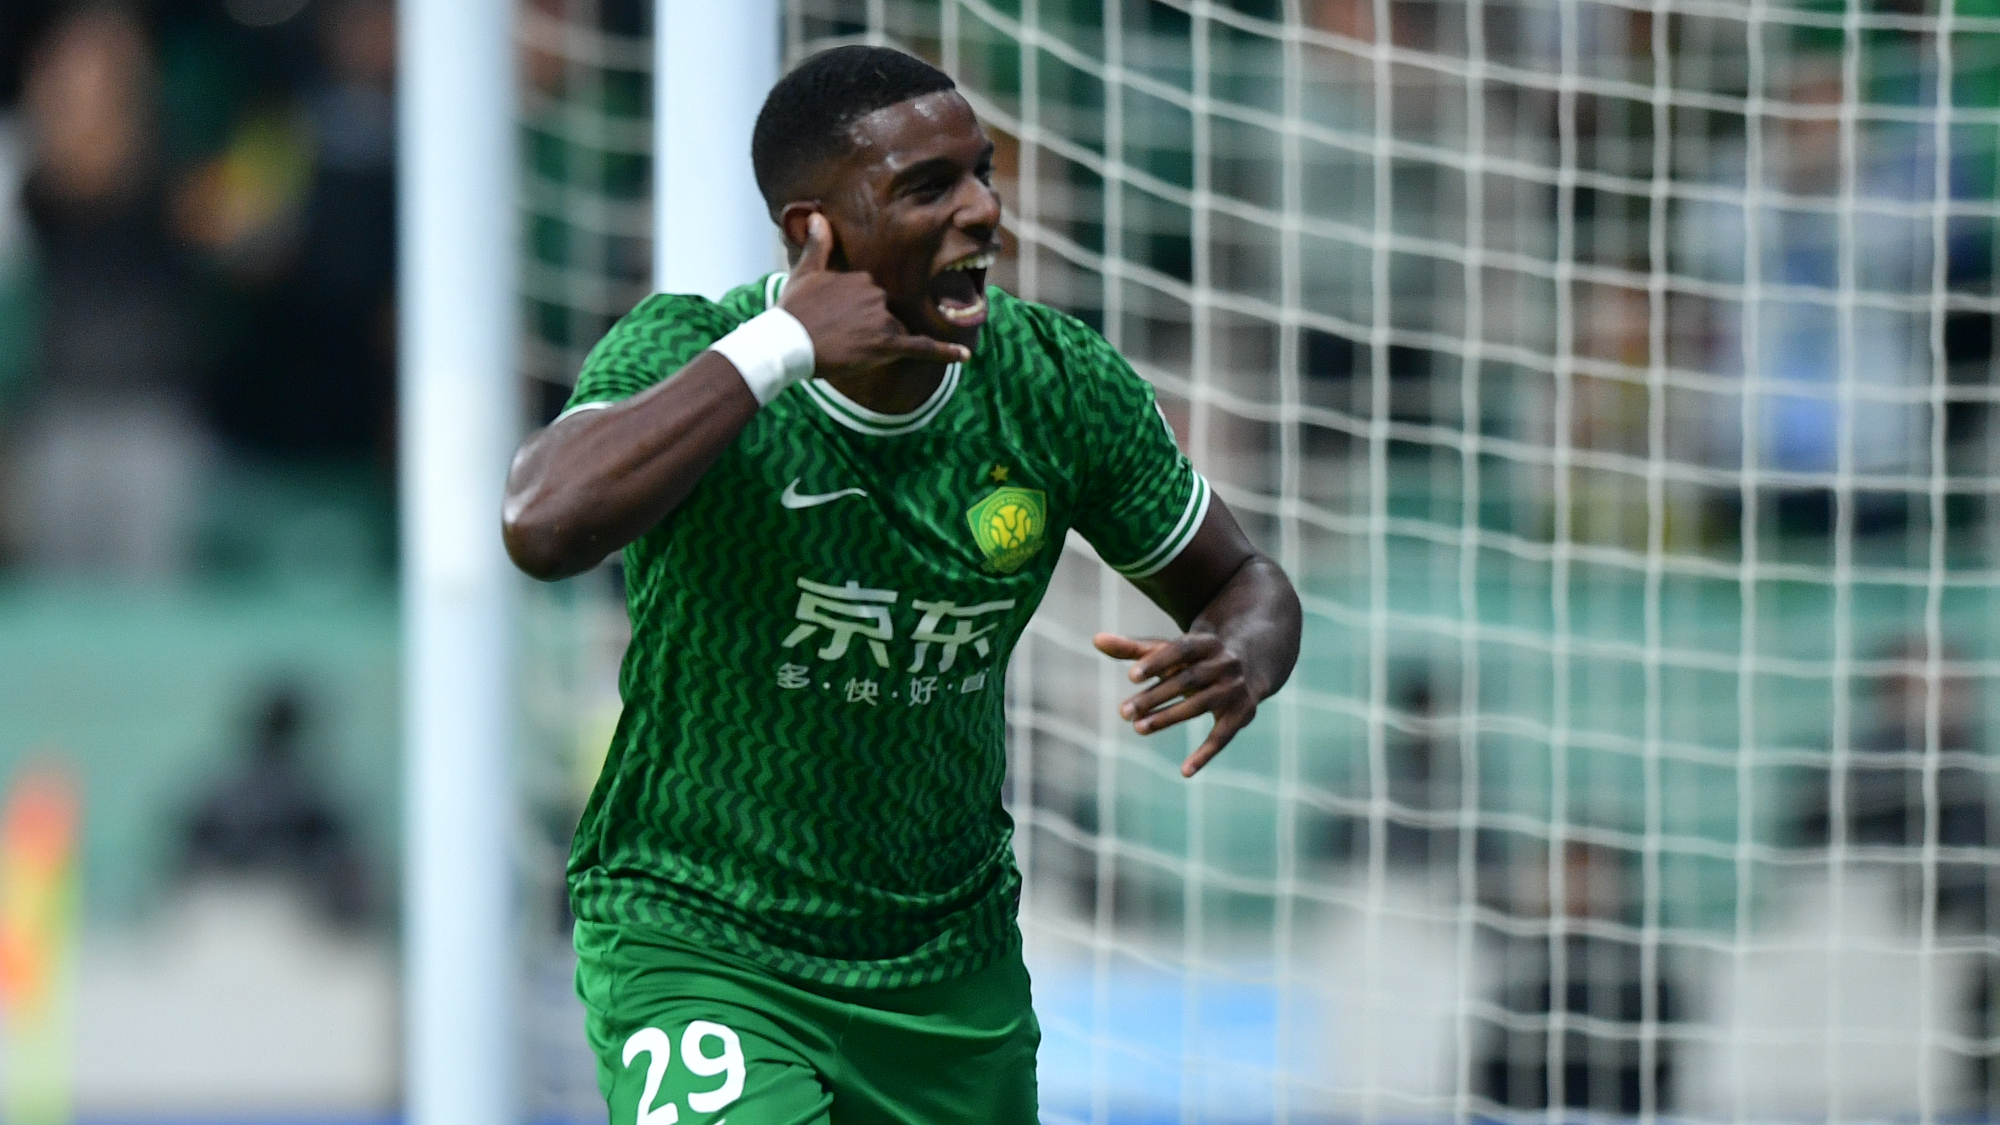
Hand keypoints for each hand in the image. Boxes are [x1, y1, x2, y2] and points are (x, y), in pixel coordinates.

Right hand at [779, 214, 968, 377]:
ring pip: (896, 331)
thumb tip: (818, 215)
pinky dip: (945, 352)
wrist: (787, 343)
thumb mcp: (804, 273)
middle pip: (887, 313)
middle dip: (869, 326)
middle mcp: (877, 294)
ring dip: (879, 342)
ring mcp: (883, 320)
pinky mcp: (886, 346)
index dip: (857, 311)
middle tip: (839, 337)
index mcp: (862, 277)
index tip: (837, 319)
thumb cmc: (793, 311)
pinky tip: (965, 355)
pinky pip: (923, 348)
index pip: (873, 295)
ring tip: (848, 349)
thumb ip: (818, 246)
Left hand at [1093, 631, 1260, 777]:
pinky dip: (1205, 754)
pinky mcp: (1242, 714)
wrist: (1250, 663)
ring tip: (1138, 728)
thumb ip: (1133, 648)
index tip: (1131, 676)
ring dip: (1169, 718)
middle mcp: (1224, 664)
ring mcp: (1235, 689)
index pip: (1180, 648)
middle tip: (1123, 711)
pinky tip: (1185, 771)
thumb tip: (1096, 639)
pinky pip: (1223, 736)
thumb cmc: (1195, 658)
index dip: (1157, 662)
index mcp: (1206, 642)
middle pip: (1187, 680)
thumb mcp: (1169, 650)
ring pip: (1201, 705)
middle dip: (1155, 696)